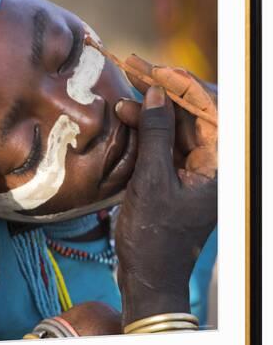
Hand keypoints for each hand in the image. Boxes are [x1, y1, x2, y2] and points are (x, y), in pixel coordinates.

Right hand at [114, 86, 216, 327]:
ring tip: (123, 97)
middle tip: (133, 69)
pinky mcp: (179, 174)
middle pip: (195, 112)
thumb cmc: (154, 236)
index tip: (152, 68)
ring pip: (179, 124)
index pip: (211, 108)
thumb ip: (157, 134)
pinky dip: (148, 128)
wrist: (149, 276)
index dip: (182, 83)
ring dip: (151, 109)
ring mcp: (197, 168)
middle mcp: (215, 162)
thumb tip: (156, 93)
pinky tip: (126, 117)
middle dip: (164, 91)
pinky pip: (167, 141)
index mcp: (222, 165)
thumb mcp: (152, 181)